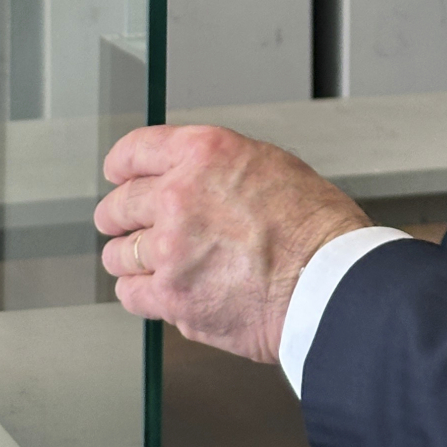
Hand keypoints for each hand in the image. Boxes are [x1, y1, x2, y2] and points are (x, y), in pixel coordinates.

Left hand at [94, 125, 368, 364]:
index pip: (136, 150)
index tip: (117, 174)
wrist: (330, 283)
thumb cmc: (315, 227)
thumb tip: (193, 179)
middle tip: (122, 226)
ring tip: (145, 264)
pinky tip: (155, 292)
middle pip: (120, 204)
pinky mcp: (173, 297)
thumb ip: (216, 169)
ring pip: (119, 253)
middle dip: (118, 216)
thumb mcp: (267, 165)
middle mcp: (178, 196)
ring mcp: (171, 249)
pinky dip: (139, 293)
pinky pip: (131, 294)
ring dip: (129, 258)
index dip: (121, 165)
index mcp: (202, 154)